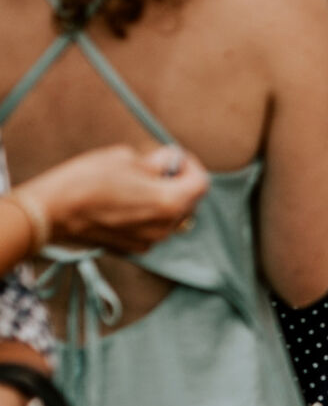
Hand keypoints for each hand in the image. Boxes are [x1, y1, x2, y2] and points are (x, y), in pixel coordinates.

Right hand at [11, 145, 208, 256]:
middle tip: (156, 167)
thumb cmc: (86, 180)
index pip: (201, 182)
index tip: (173, 156)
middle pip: (189, 201)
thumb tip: (168, 162)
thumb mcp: (126, 158)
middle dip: (178, 182)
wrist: (49, 212)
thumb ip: (156, 162)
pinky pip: (153, 228)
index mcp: (170, 203)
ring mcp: (149, 241)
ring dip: (164, 198)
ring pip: (171, 216)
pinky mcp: (131, 248)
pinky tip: (126, 201)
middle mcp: (165, 227)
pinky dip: (149, 214)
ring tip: (138, 183)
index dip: (190, 165)